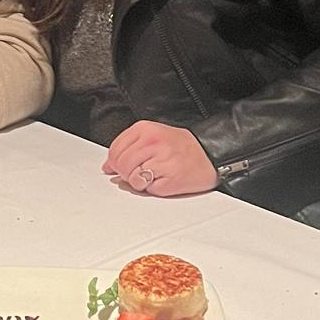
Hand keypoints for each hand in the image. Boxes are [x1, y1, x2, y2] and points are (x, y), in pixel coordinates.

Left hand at [102, 121, 217, 196]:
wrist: (210, 154)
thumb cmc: (182, 146)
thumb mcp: (153, 137)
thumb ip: (128, 148)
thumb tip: (109, 166)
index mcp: (145, 129)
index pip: (115, 150)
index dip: (114, 163)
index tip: (119, 167)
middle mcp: (152, 142)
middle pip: (122, 165)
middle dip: (127, 174)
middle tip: (140, 172)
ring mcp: (162, 160)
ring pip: (133, 179)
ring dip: (140, 182)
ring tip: (154, 174)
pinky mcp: (170, 178)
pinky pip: (150, 189)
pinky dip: (154, 188)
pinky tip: (164, 178)